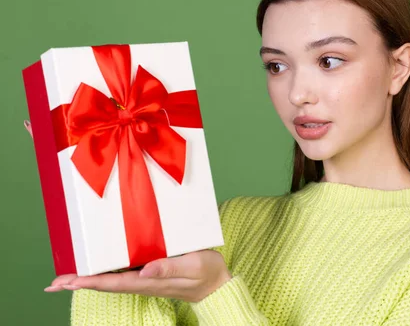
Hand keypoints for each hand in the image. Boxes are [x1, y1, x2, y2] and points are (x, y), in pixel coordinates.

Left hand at [24, 121, 232, 301]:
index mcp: (151, 280)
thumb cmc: (207, 272)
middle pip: (105, 283)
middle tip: (54, 283)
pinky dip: (103, 272)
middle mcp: (143, 281)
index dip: (91, 281)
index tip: (70, 281)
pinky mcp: (149, 273)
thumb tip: (144, 270)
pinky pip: (121, 273)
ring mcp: (145, 278)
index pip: (115, 282)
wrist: (216, 283)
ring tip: (64, 279)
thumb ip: (169, 268)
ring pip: (110, 280)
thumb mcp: (194, 266)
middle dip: (79, 283)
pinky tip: (95, 268)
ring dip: (87, 279)